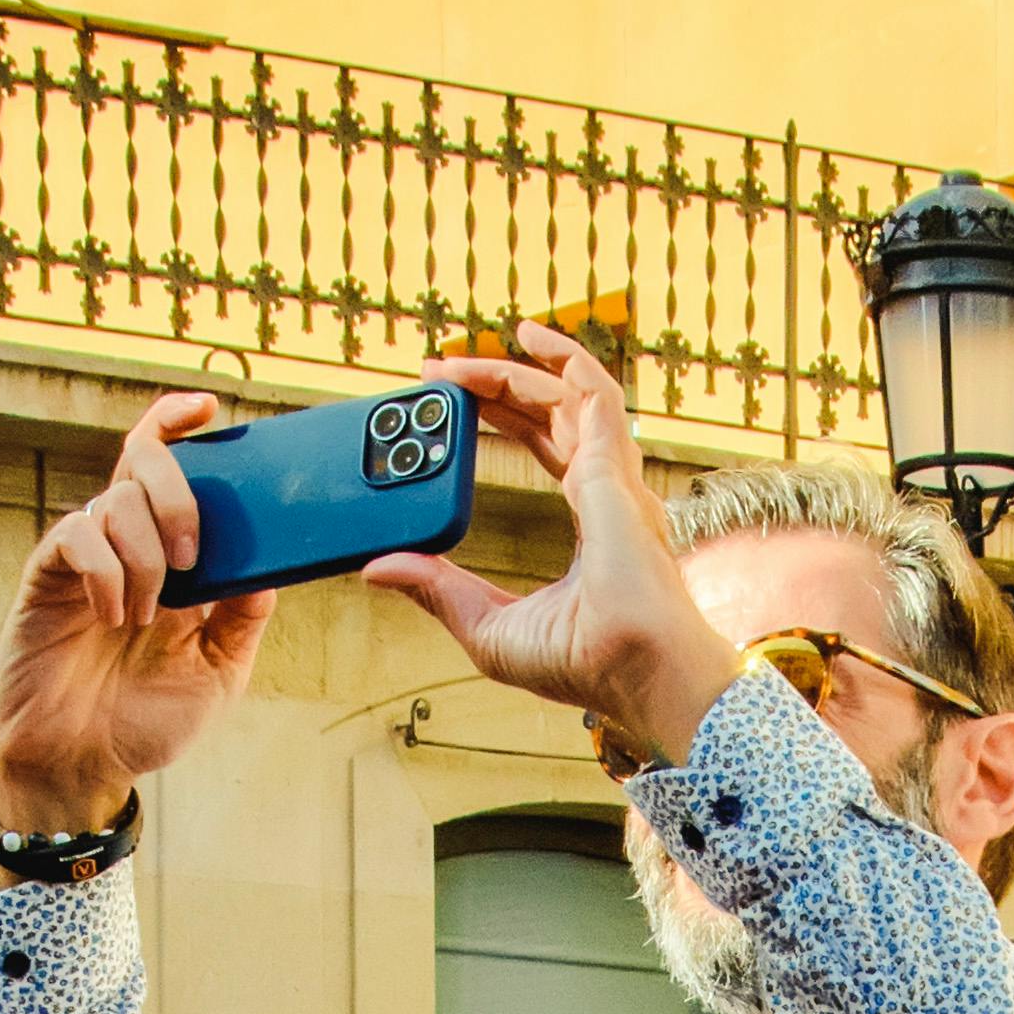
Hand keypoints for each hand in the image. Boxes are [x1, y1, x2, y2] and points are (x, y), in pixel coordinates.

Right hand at [0, 391, 277, 830]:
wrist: (82, 768)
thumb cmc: (145, 720)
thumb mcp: (219, 670)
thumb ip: (245, 614)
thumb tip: (272, 559)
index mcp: (173, 557)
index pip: (175, 468)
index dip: (181, 424)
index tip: (209, 408)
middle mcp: (128, 545)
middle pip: (142, 461)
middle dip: (177, 493)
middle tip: (191, 555)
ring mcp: (84, 559)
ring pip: (115, 501)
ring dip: (145, 554)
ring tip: (148, 617)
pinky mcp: (46, 579)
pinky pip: (75, 536)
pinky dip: (106, 570)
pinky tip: (115, 616)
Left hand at [365, 327, 740, 767]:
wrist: (635, 673)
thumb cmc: (587, 664)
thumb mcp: (487, 625)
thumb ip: (438, 590)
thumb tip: (378, 566)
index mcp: (592, 526)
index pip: (549, 451)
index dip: (502, 423)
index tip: (453, 409)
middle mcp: (609, 495)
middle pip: (553, 417)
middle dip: (496, 388)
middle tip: (440, 374)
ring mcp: (616, 481)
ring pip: (570, 396)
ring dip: (516, 368)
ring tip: (461, 356)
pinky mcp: (614, 473)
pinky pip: (593, 395)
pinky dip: (564, 359)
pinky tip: (530, 339)